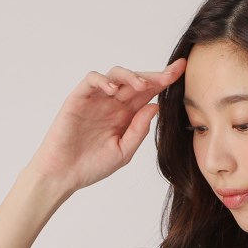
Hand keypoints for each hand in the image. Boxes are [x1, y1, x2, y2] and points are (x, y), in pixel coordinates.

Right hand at [27, 59, 186, 194]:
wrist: (64, 174)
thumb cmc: (92, 165)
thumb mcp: (123, 152)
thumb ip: (139, 130)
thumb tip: (156, 107)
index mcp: (126, 116)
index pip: (149, 94)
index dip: (165, 82)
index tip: (184, 72)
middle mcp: (113, 104)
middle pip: (136, 81)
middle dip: (155, 75)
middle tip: (171, 74)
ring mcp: (96, 100)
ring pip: (116, 75)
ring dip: (131, 76)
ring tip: (142, 86)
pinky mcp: (78, 99)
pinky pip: (92, 80)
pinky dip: (104, 81)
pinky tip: (114, 91)